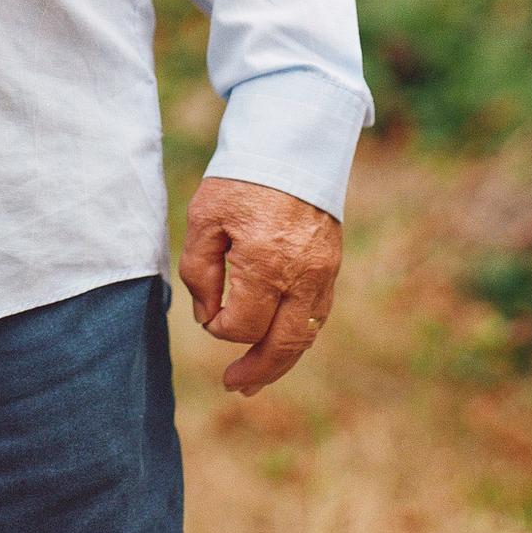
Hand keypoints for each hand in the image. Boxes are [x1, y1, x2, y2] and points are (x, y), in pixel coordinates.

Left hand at [178, 174, 341, 396]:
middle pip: (284, 345)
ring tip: (255, 379)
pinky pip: (318, 315)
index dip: (220, 326)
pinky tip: (278, 343)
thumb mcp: (204, 218)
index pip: (243, 324)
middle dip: (258, 371)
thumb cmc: (240, 180)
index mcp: (266, 264)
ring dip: (281, 361)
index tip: (207, 311)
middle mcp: (302, 276)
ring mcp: (324, 274)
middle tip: (234, 386)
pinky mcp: (332, 266)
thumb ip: (199, 272)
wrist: (290, 146)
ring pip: (307, 335)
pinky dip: (298, 335)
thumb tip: (207, 316)